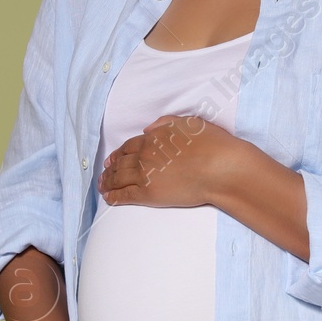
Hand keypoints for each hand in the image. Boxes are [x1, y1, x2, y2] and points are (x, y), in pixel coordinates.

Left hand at [98, 114, 240, 208]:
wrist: (219, 168)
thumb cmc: (211, 144)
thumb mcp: (188, 123)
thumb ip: (166, 123)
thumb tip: (148, 129)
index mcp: (153, 138)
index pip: (129, 146)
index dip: (118, 153)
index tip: (112, 159)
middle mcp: (144, 155)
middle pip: (120, 162)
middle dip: (110, 169)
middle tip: (104, 174)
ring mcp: (144, 175)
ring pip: (118, 178)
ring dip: (108, 182)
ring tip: (102, 186)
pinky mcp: (148, 194)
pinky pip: (125, 195)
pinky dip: (114, 196)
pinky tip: (108, 198)